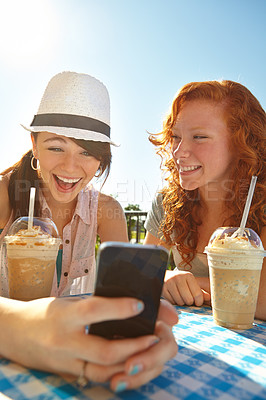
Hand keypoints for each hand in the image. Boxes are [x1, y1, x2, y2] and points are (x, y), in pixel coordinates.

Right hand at [0, 295, 177, 391]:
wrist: (15, 333)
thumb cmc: (44, 312)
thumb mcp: (67, 303)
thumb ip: (94, 306)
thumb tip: (129, 305)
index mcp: (64, 315)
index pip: (94, 310)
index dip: (119, 307)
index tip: (140, 304)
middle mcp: (64, 341)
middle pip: (103, 350)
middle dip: (134, 345)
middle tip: (154, 336)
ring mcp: (65, 362)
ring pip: (102, 371)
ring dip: (129, 363)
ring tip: (148, 351)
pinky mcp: (67, 374)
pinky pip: (95, 378)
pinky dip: (115, 373)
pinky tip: (131, 364)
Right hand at [163, 270, 210, 305]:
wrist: (164, 276)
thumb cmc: (181, 281)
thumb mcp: (190, 283)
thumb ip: (199, 291)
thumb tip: (209, 297)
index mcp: (188, 276)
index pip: (198, 294)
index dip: (199, 302)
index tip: (197, 303)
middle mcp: (179, 278)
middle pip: (189, 300)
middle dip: (189, 302)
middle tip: (187, 299)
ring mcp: (170, 283)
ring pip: (180, 302)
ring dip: (181, 303)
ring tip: (180, 297)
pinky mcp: (163, 288)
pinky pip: (171, 302)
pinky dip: (173, 302)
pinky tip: (173, 297)